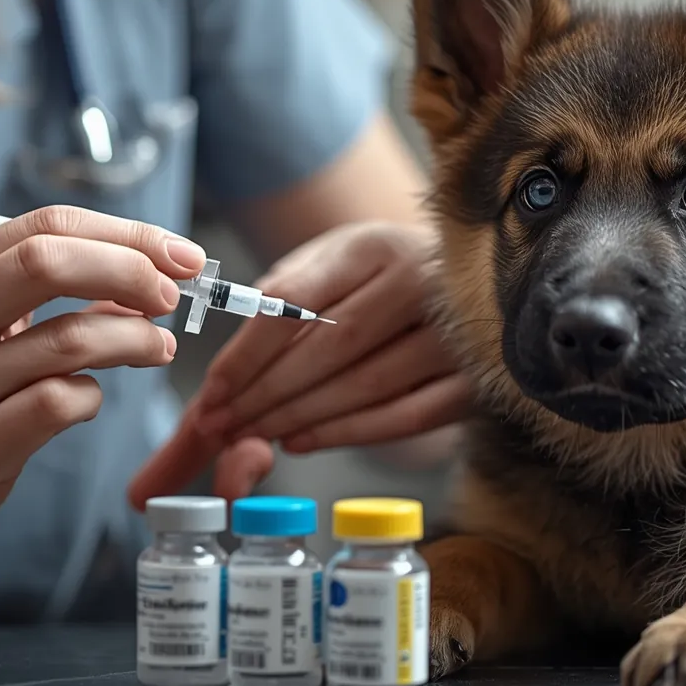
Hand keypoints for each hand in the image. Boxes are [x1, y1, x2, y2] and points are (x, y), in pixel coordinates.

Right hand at [0, 205, 206, 559]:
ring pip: (65, 339)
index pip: (44, 227)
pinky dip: (92, 396)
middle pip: (47, 262)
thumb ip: (43, 298)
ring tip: (155, 348)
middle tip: (169, 295)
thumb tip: (141, 273)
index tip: (177, 254)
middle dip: (129, 269)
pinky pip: (56, 404)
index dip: (125, 234)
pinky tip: (90, 399)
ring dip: (131, 339)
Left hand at [128, 221, 469, 507]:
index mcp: (372, 245)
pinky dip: (349, 434)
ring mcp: (455, 330)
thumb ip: (277, 303)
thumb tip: (219, 370)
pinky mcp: (474, 376)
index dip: (245, 353)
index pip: (294, 300)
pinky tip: (304, 440)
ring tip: (253, 436)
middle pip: (328, 348)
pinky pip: (406, 417)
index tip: (211, 391)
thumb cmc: (380, 276)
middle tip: (221, 427)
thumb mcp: (331, 263)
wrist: (467, 277)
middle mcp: (419, 279)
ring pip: (365, 386)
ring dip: (299, 418)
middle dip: (264, 395)